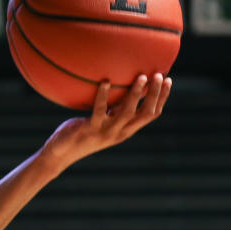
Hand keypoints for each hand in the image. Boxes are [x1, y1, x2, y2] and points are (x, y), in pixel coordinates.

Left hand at [41, 73, 171, 168]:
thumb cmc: (81, 133)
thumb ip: (114, 110)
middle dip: (155, 94)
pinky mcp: (90, 129)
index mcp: (125, 130)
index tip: (169, 80)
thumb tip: (123, 87)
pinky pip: (99, 110)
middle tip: (160, 75)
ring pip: (127, 112)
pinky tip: (105, 81)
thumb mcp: (102, 121)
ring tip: (141, 76)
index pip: (151, 115)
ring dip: (136, 94)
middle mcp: (119, 132)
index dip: (162, 98)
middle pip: (145, 114)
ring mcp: (105, 131)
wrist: (61, 154)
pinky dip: (103, 95)